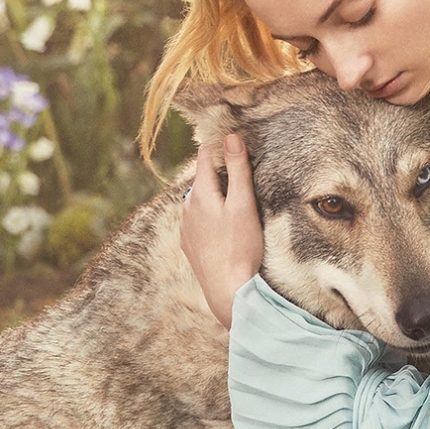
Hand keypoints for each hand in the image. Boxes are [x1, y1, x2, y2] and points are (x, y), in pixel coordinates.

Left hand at [180, 133, 262, 329]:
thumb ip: (238, 170)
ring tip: (229, 196)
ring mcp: (186, 229)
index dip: (216, 146)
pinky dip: (207, 216)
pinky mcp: (189, 246)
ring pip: (197, 202)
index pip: (204, 159)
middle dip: (216, 172)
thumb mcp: (243, 205)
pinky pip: (196, 222)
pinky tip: (220, 225)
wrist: (228, 290)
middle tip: (234, 166)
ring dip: (211, 196)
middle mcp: (187, 209)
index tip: (226, 138)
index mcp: (200, 195)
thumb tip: (231, 137)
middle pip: (201, 181)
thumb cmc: (240, 248)